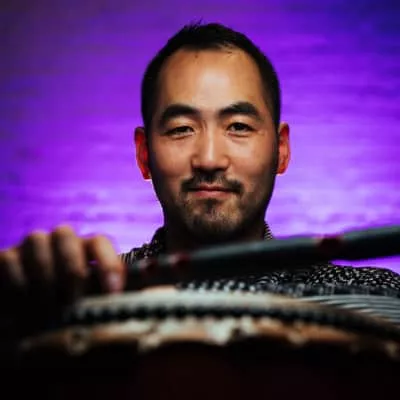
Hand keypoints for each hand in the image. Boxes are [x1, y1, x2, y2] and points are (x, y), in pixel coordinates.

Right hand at [0, 225, 124, 333]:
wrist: (24, 306)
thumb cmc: (63, 302)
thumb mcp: (89, 298)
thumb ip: (108, 292)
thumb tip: (133, 294)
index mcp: (84, 248)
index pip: (99, 241)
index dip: (108, 263)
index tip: (113, 293)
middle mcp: (60, 240)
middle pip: (66, 235)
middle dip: (71, 270)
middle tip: (72, 302)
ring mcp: (32, 245)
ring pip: (38, 243)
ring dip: (44, 279)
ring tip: (48, 308)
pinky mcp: (6, 256)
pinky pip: (11, 260)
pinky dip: (18, 285)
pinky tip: (25, 304)